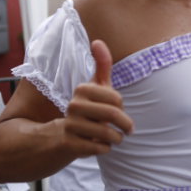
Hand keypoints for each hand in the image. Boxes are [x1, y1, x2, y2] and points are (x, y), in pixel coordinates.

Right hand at [63, 40, 133, 156]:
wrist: (63, 136)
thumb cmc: (89, 108)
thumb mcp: (96, 87)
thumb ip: (101, 65)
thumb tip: (97, 41)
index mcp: (82, 89)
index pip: (116, 98)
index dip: (122, 107)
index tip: (118, 110)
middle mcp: (74, 105)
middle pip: (113, 114)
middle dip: (125, 124)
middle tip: (128, 129)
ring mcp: (70, 125)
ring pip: (107, 133)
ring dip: (117, 138)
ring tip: (116, 138)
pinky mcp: (69, 144)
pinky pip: (99, 148)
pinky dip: (106, 149)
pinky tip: (102, 146)